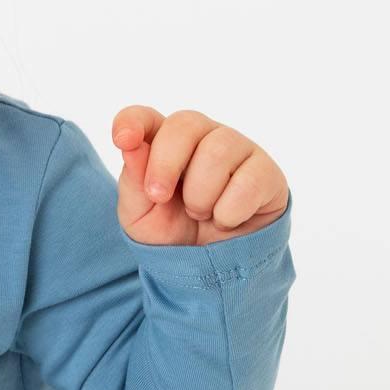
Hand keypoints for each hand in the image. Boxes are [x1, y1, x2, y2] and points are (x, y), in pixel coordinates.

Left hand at [110, 106, 288, 246]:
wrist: (211, 272)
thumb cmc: (173, 234)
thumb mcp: (141, 216)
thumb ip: (133, 181)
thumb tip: (131, 146)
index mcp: (165, 143)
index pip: (146, 117)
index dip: (133, 121)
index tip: (123, 140)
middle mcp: (203, 137)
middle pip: (185, 123)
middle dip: (165, 164)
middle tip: (158, 197)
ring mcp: (238, 150)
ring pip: (218, 151)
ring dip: (199, 196)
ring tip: (200, 214)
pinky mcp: (266, 172)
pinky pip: (248, 181)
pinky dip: (228, 212)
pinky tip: (227, 220)